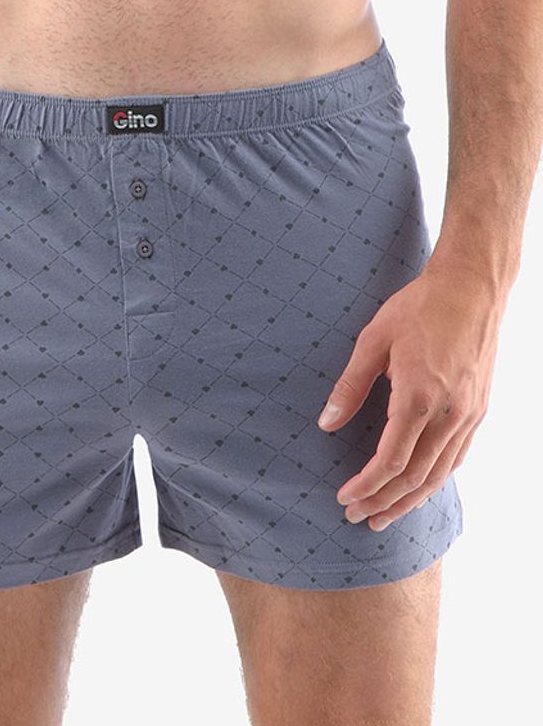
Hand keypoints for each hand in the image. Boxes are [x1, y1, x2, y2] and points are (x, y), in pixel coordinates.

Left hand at [316, 263, 504, 530]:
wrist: (472, 287)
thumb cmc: (419, 307)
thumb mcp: (373, 340)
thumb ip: (350, 386)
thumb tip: (326, 424)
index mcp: (418, 397)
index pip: (390, 461)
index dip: (366, 486)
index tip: (344, 498)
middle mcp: (448, 413)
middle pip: (415, 478)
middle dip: (384, 503)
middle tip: (358, 519)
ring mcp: (469, 414)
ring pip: (440, 474)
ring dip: (410, 500)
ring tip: (385, 516)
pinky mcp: (478, 409)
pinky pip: (457, 457)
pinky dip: (435, 479)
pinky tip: (419, 487)